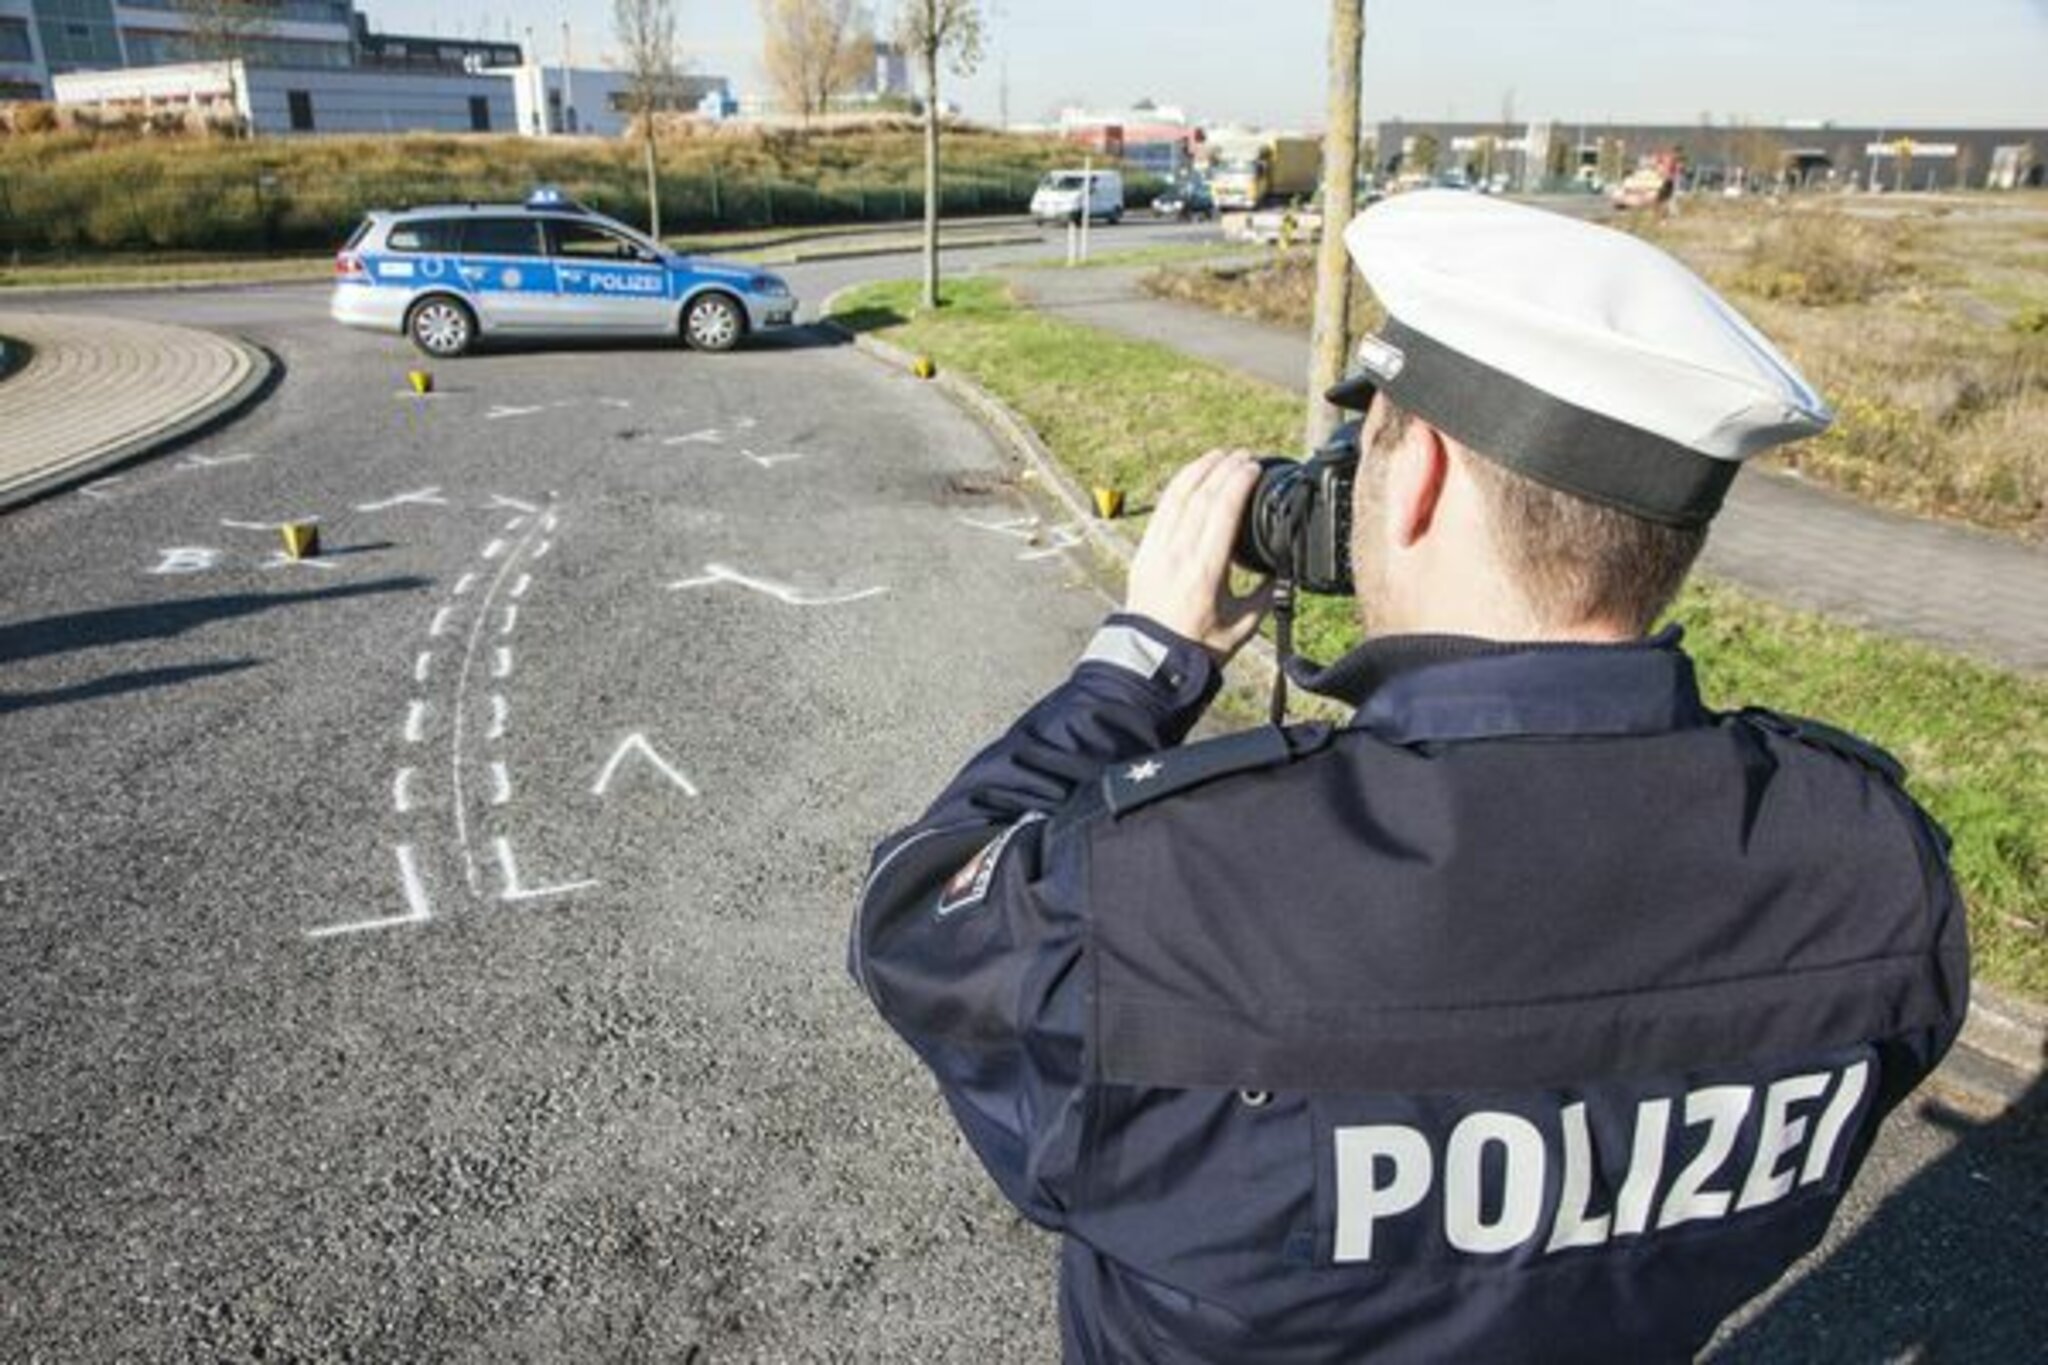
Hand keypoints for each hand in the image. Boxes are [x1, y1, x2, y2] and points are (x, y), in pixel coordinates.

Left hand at [1125, 449, 1272, 660]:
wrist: (1151, 661)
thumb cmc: (1198, 648)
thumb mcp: (1243, 625)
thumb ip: (1266, 595)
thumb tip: (1282, 569)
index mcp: (1206, 571)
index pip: (1222, 512)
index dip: (1239, 483)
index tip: (1254, 467)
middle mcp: (1178, 555)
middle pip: (1202, 497)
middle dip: (1224, 469)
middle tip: (1244, 456)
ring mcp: (1157, 551)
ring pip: (1178, 497)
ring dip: (1199, 470)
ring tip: (1219, 455)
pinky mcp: (1144, 552)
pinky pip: (1161, 509)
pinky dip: (1177, 487)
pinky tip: (1190, 475)